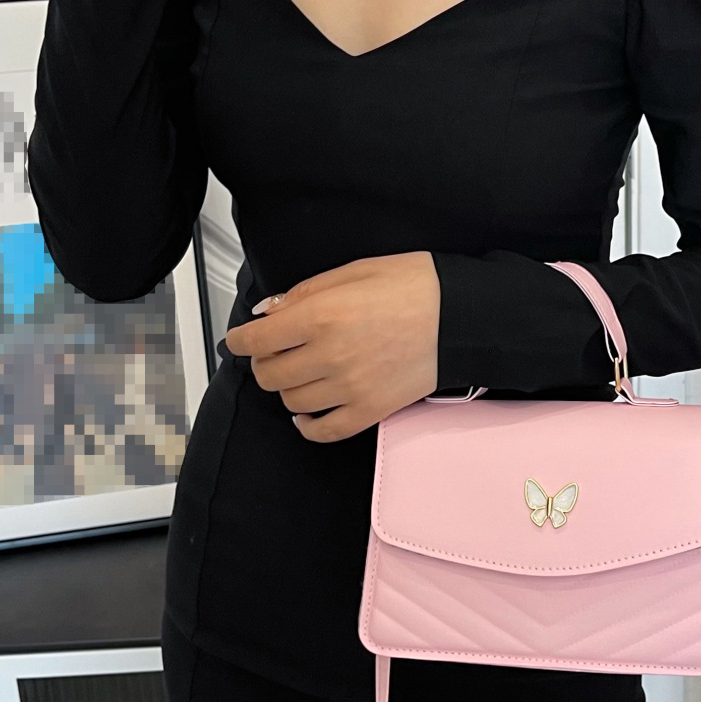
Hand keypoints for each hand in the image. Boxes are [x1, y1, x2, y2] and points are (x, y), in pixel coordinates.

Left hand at [222, 252, 441, 442]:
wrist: (461, 316)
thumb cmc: (415, 286)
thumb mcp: (354, 270)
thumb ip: (304, 292)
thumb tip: (267, 312)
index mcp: (321, 315)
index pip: (255, 340)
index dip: (238, 340)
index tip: (239, 339)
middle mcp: (330, 355)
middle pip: (269, 374)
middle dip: (264, 361)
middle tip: (275, 351)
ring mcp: (350, 388)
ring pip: (292, 402)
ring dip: (288, 388)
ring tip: (301, 373)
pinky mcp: (371, 410)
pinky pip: (324, 431)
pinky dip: (308, 426)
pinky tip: (308, 414)